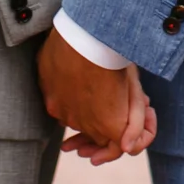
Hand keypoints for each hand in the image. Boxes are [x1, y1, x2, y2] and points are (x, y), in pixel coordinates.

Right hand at [37, 31, 154, 160]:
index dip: (121, 145)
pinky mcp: (49, 97)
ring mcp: (63, 112)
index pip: (114, 150)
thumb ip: (135, 121)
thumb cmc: (115, 59)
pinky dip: (67, 101)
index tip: (120, 141)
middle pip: (95, 135)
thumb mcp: (134, 89)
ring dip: (84, 115)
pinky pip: (60, 105)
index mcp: (109, 126)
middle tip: (108, 117)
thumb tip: (126, 148)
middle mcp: (84, 124)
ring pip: (76, 120)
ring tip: (91, 102)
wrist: (85, 34)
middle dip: (102, 131)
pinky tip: (74, 86)